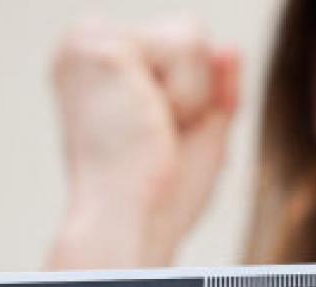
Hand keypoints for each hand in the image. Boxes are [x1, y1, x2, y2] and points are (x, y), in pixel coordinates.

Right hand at [48, 16, 239, 268]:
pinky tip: (149, 124)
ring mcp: (88, 41)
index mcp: (99, 66)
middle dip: (193, 93)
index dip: (192, 94)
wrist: (133, 224)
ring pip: (191, 36)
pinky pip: (188, 47)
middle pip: (187, 34)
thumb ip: (216, 86)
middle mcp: (85, 45)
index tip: (158, 135)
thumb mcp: (199, 129)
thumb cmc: (161, 190)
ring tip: (151, 131)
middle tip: (156, 136)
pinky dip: (187, 96)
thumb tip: (231, 47)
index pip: (178, 47)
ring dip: (191, 97)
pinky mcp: (105, 49)